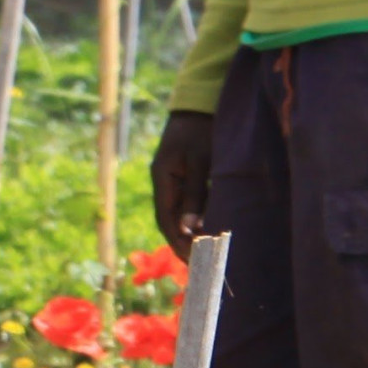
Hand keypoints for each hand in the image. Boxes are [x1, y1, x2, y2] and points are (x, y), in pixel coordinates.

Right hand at [148, 109, 217, 255]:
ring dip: (188, 233)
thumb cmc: (203, 130)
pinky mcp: (184, 175)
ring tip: (203, 253)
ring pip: (177, 213)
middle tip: (199, 264)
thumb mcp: (201, 162)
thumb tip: (190, 229)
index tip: (192, 260)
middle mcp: (163, 181)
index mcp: (162, 177)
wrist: (201, 103)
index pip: (165, 219)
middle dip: (182, 242)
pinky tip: (205, 230)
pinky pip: (186, 203)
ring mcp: (172, 178)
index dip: (177, 241)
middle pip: (169, 220)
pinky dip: (194, 219)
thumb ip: (195, 195)